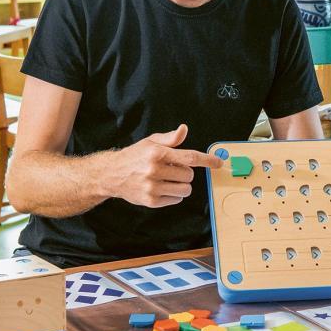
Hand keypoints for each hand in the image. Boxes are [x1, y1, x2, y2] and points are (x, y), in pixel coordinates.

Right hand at [101, 124, 222, 207]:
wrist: (112, 174)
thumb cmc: (134, 156)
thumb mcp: (150, 142)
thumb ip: (170, 138)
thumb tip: (184, 129)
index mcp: (157, 153)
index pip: (189, 157)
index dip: (207, 160)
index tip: (218, 162)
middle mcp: (154, 170)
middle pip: (189, 175)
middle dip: (184, 173)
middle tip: (171, 170)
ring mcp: (152, 187)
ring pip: (185, 189)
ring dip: (181, 185)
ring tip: (168, 180)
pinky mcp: (151, 201)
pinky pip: (176, 200)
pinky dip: (173, 195)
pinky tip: (161, 188)